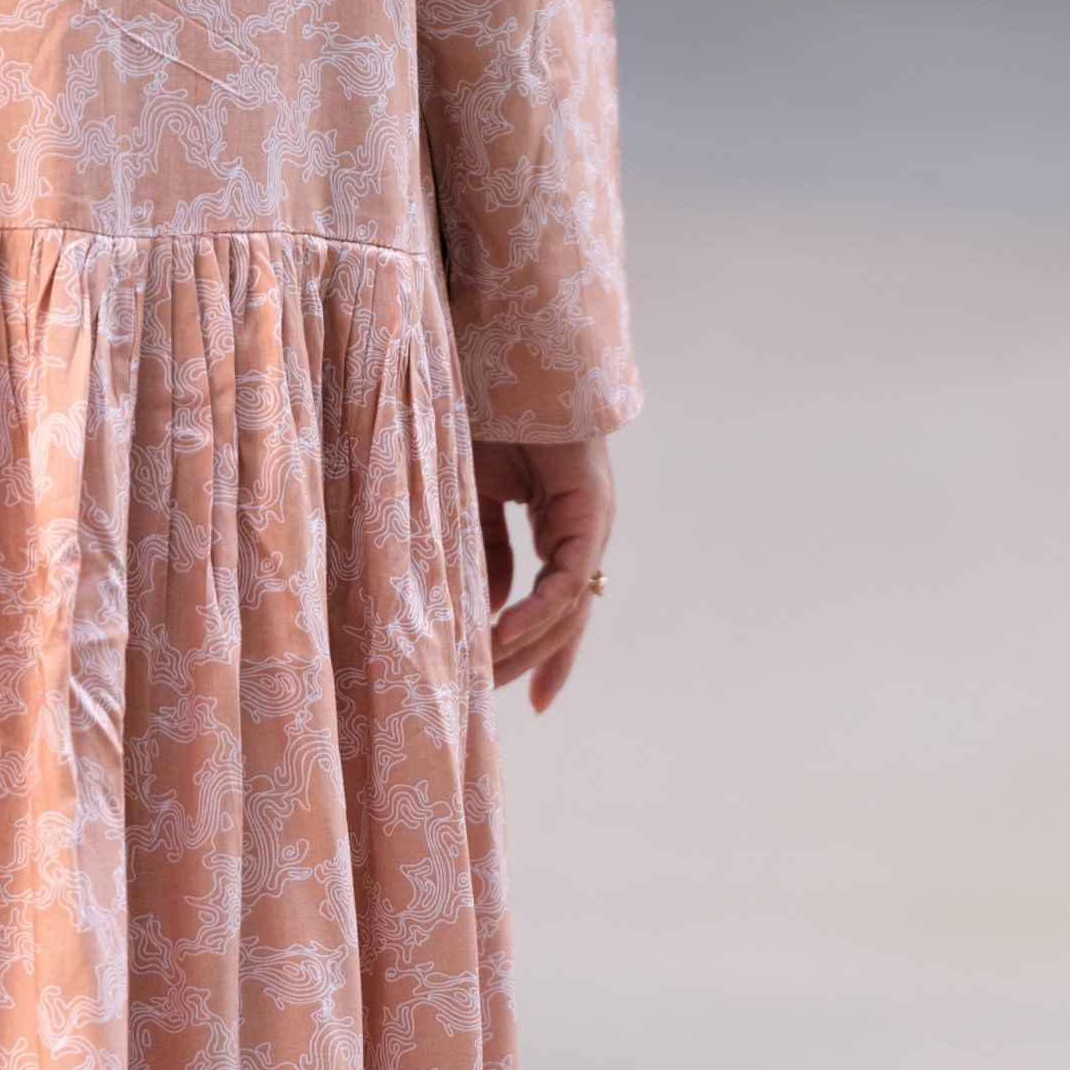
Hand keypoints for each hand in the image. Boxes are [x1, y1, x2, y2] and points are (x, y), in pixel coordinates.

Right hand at [475, 433, 613, 714]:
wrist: (512, 367)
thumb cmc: (492, 420)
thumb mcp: (476, 498)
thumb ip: (486, 550)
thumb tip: (487, 606)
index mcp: (560, 529)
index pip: (556, 605)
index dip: (542, 654)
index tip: (527, 702)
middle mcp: (584, 533)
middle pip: (564, 619)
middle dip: (527, 662)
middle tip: (489, 700)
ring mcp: (592, 525)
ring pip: (569, 608)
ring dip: (527, 644)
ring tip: (486, 671)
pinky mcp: (590, 514)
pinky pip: (567, 579)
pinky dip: (537, 609)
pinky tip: (503, 631)